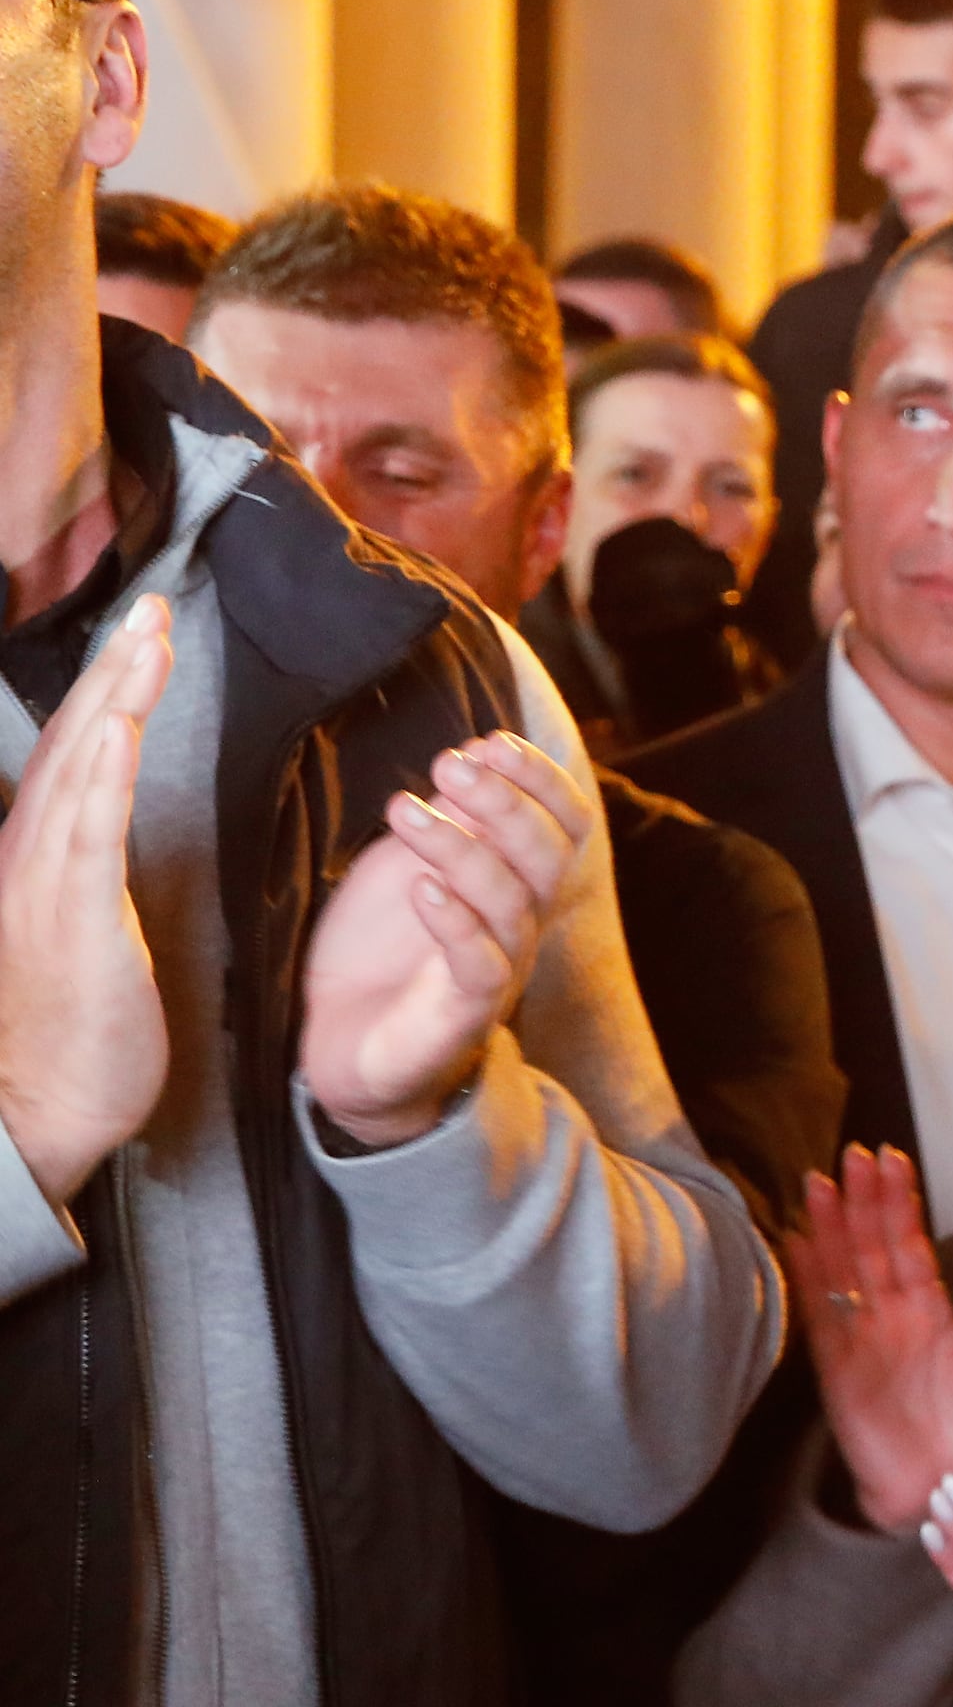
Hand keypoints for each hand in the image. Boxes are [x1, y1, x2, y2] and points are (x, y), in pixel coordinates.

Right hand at [0, 594, 173, 1205]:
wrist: (42, 1116)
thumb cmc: (76, 1036)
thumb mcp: (86, 939)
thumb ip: (90, 880)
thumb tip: (107, 838)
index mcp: (37, 864)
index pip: (75, 762)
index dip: (107, 696)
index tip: (144, 638)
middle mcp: (26, 864)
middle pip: (72, 749)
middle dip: (113, 674)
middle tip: (155, 608)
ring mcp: (40, 891)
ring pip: (78, 775)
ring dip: (112, 701)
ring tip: (147, 639)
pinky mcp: (68, 926)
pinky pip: (85, 839)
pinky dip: (99, 777)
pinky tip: (115, 728)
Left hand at [297, 731, 590, 1146]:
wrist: (347, 1050)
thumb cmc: (380, 954)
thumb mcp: (409, 868)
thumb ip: (445, 822)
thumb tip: (467, 757)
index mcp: (519, 885)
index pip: (566, 826)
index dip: (541, 780)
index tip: (492, 740)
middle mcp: (522, 926)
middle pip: (548, 858)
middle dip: (505, 802)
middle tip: (449, 762)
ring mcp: (498, 971)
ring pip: (511, 904)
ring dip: (462, 849)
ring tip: (404, 810)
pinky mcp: (461, 1016)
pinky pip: (481, 967)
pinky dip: (456, 924)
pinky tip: (421, 888)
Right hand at [787, 1144, 952, 1533]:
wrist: (946, 1482)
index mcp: (931, 1307)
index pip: (909, 1241)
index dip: (899, 1201)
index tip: (891, 1159)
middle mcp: (891, 1314)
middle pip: (871, 1244)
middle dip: (861, 1200)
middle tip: (853, 1156)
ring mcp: (860, 1337)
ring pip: (840, 1269)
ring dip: (828, 1227)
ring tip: (818, 1184)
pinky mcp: (834, 1366)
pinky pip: (817, 1314)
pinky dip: (805, 1278)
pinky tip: (792, 1242)